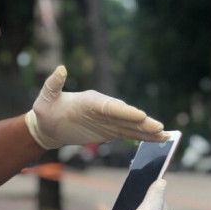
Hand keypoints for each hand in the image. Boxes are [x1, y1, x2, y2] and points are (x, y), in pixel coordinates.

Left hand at [24, 66, 165, 149]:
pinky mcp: (110, 131)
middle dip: (142, 122)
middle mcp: (104, 109)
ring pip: (131, 126)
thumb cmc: (46, 109)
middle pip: (126, 116)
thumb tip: (61, 69)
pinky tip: (159, 140)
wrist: (48, 125)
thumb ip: (53, 84)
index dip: (125, 111)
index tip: (140, 115)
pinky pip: (129, 134)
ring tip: (165, 135)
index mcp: (91, 100)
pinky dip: (144, 137)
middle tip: (159, 127)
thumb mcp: (45, 97)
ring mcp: (109, 120)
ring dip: (148, 131)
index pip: (110, 106)